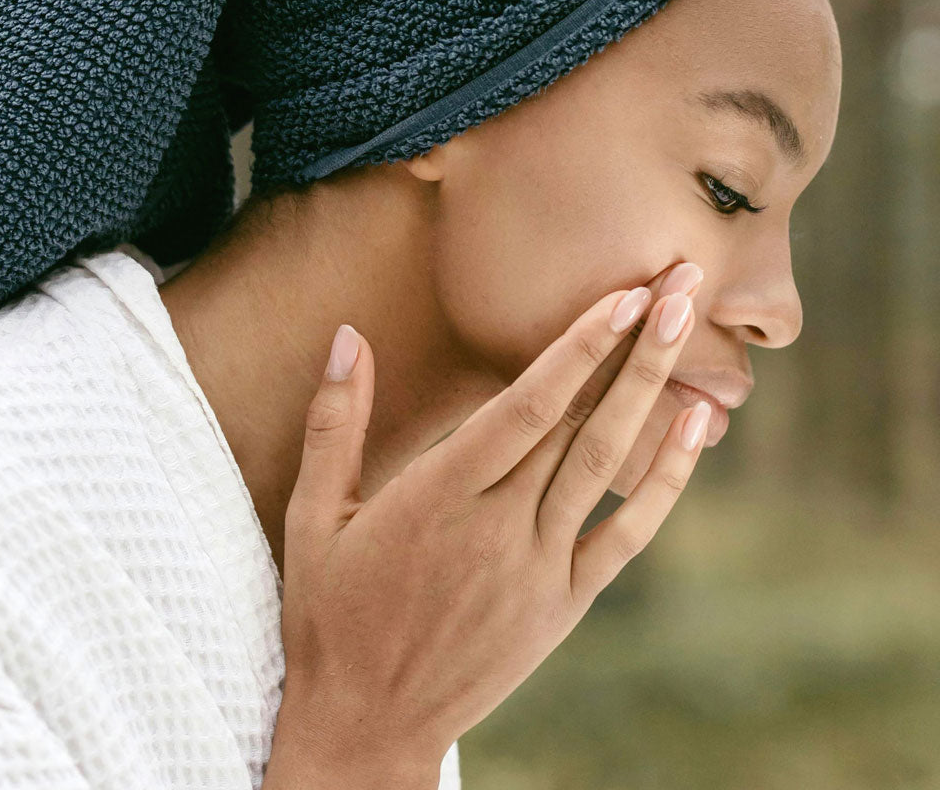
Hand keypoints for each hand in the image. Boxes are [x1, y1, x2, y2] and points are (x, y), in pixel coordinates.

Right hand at [277, 265, 709, 766]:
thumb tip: (347, 336)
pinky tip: (692, 427)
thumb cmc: (331, 613)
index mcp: (436, 497)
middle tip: (682, 280)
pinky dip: (664, 480)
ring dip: (653, 390)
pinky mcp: (562, 603)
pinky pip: (626, 534)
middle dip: (636, 345)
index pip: (524, 406)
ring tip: (690, 327)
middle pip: (580, 422)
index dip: (579, 347)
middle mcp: (498, 526)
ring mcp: (539, 567)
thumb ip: (335, 422)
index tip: (623, 294)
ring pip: (608, 464)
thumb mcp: (314, 515)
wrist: (367, 726)